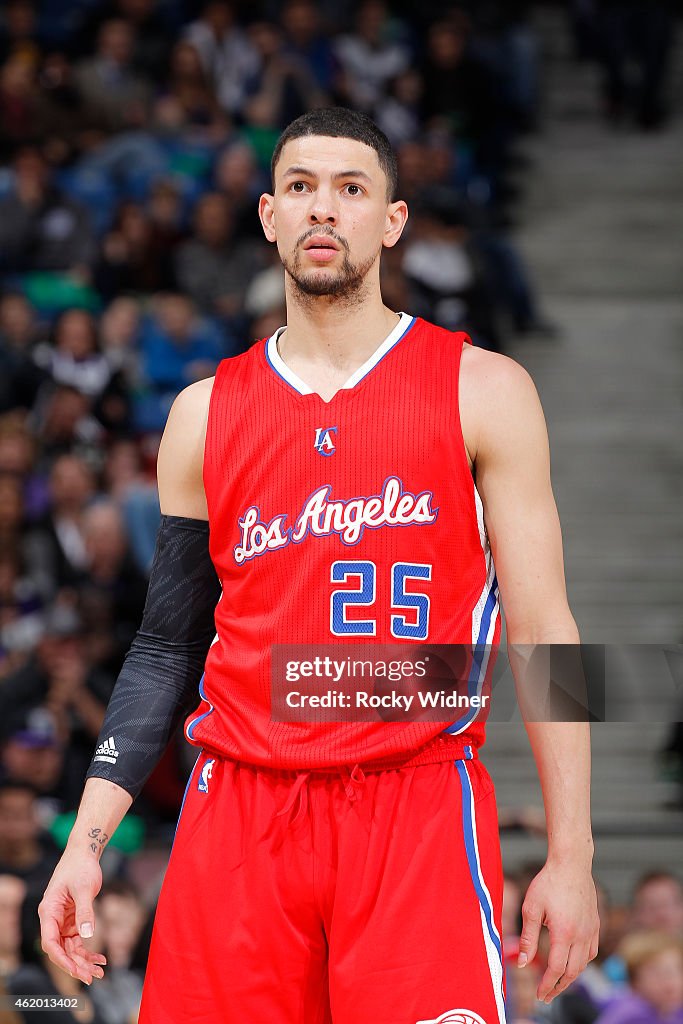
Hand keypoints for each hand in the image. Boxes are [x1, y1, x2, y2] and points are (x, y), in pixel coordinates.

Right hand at [38, 849, 106, 984]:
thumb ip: (85, 912)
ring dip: (83, 961)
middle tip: (91, 978)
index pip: (49, 942)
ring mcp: (62, 921)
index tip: (74, 970)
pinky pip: (78, 941)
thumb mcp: (83, 888)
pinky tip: (100, 959)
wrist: (84, 854)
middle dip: (75, 965)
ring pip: (70, 948)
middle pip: (60, 949)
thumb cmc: (80, 867)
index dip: (60, 958)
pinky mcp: (73, 920)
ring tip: (100, 973)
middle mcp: (52, 919)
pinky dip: (88, 951)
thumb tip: (87, 934)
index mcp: (49, 911)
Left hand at [518, 858, 598, 1002]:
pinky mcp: (596, 924)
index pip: (556, 968)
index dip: (547, 985)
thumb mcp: (531, 908)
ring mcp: (591, 930)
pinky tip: (573, 962)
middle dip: (559, 986)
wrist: (571, 864)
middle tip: (547, 996)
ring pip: (584, 964)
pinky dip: (582, 962)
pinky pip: (592, 951)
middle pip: (572, 972)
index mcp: (564, 933)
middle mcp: (581, 935)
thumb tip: (523, 964)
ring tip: (558, 982)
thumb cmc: (548, 882)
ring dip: (571, 976)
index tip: (540, 995)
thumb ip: (528, 938)